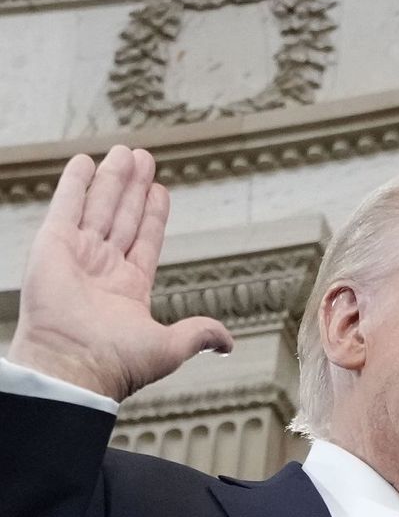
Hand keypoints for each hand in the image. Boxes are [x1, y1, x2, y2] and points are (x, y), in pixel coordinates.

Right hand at [9, 146, 232, 400]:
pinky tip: (86, 161)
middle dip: (134, 187)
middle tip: (144, 157)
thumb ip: (199, 333)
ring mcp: (77, 254)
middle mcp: (103, 269)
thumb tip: (227, 343)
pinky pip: (66, 205)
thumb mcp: (171, 346)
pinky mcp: (53, 244)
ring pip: (101, 206)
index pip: (145, 241)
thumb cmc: (119, 362)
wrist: (75, 364)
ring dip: (113, 178)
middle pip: (123, 217)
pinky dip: (76, 183)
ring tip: (127, 152)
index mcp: (129, 289)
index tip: (161, 190)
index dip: (153, 215)